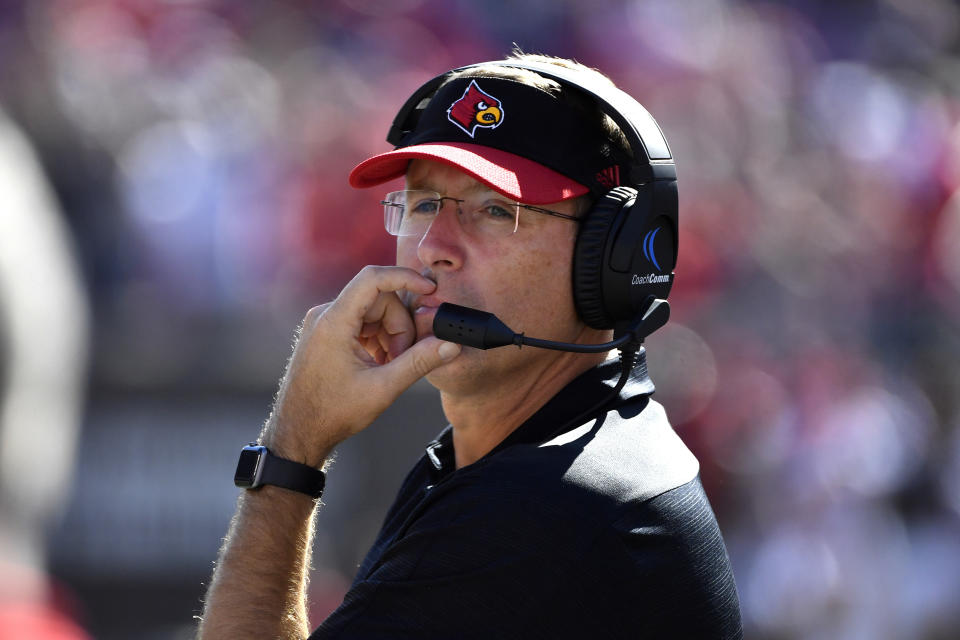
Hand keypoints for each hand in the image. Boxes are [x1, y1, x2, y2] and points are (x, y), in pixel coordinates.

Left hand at [262, 266, 460, 466]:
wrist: (298, 431)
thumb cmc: (331, 413)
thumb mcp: (383, 388)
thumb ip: (419, 362)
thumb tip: (450, 344)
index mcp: (334, 321)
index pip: (373, 279)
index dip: (405, 277)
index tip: (429, 290)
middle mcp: (325, 315)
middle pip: (379, 300)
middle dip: (399, 326)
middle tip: (402, 359)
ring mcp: (324, 323)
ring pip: (372, 312)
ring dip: (389, 335)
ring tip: (390, 367)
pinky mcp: (326, 333)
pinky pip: (361, 322)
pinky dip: (377, 339)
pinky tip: (379, 364)